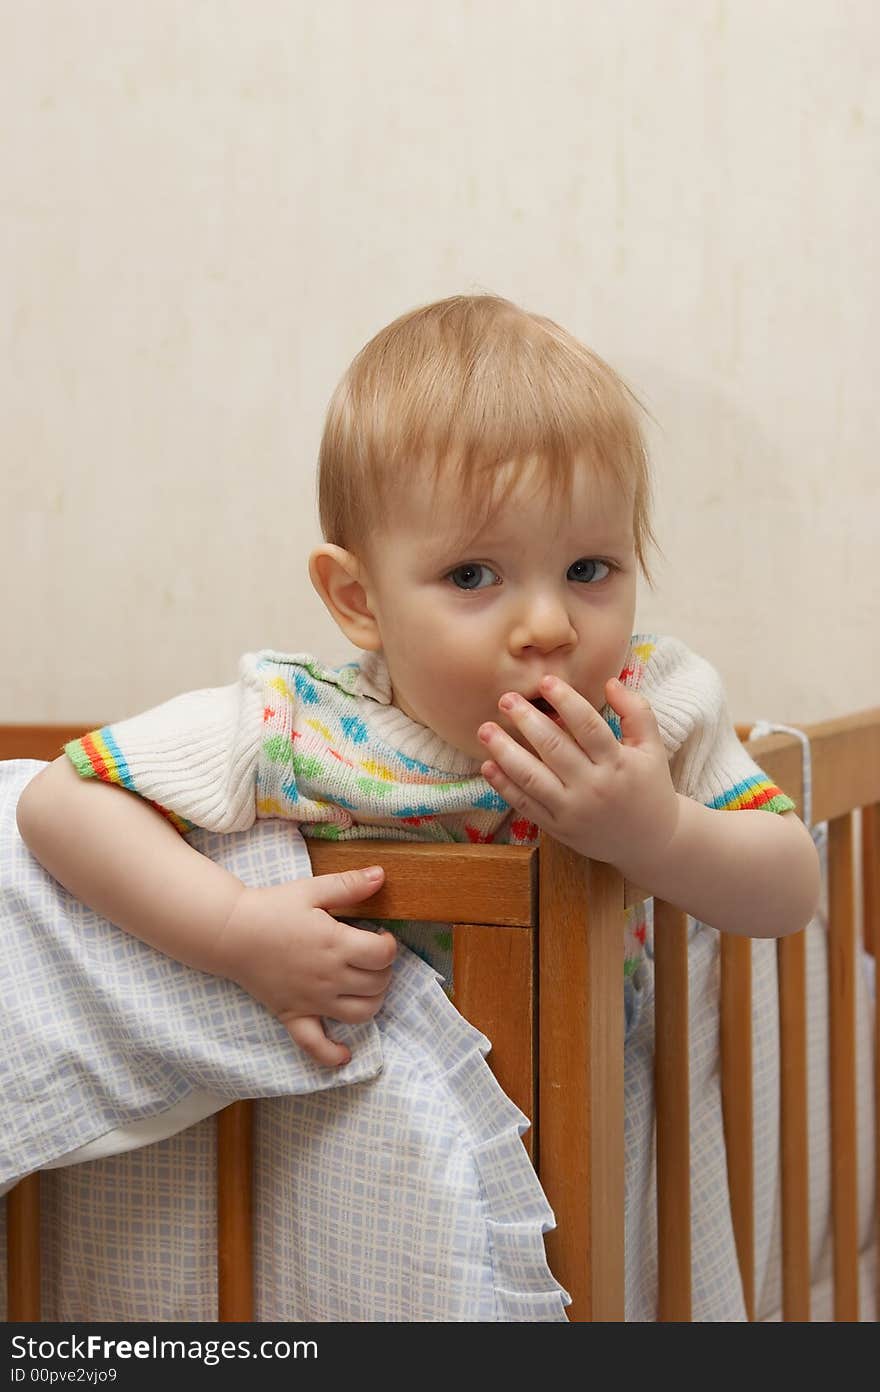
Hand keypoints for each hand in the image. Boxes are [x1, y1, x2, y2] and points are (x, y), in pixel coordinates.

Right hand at [216, 867, 395, 1066]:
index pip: (383, 955)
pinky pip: (314, 1045)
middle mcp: (328, 977)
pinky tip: (345, 1055)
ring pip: (360, 1014)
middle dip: (383, 969)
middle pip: (378, 984)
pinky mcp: (293, 1015)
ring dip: (373, 1001)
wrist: (231, 932)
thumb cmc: (272, 908)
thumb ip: (348, 885)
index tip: (379, 936)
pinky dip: (332, 1055)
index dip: (389, 945)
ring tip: (365, 984)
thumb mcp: (312, 889)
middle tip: (371, 956)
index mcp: (335, 944)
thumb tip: (381, 874)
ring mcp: (312, 1000)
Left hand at [477, 676, 680, 879]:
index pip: (589, 727)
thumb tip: (610, 681)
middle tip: (506, 699)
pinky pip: (526, 805)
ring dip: (505, 753)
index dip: (567, 702)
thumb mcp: (652, 747)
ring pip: (533, 779)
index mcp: (618, 763)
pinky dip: (504, 786)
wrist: (650, 842)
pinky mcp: (558, 827)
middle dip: (527, 721)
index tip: (545, 681)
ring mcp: (573, 810)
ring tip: (485, 730)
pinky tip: (488, 765)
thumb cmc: (649, 786)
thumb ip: (636, 711)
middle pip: (555, 749)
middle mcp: (593, 787)